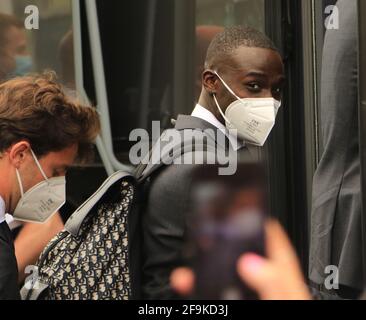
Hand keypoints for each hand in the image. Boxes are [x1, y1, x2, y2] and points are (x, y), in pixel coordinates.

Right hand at [170, 219, 311, 299]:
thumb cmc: (287, 310)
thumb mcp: (286, 303)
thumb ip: (275, 286)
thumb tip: (253, 262)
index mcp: (282, 283)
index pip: (274, 247)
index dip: (262, 225)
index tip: (247, 209)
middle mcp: (261, 290)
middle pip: (241, 259)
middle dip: (222, 245)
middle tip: (207, 232)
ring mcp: (243, 298)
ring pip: (220, 278)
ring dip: (201, 268)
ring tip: (188, 262)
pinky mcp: (228, 304)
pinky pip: (210, 295)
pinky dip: (194, 287)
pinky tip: (184, 283)